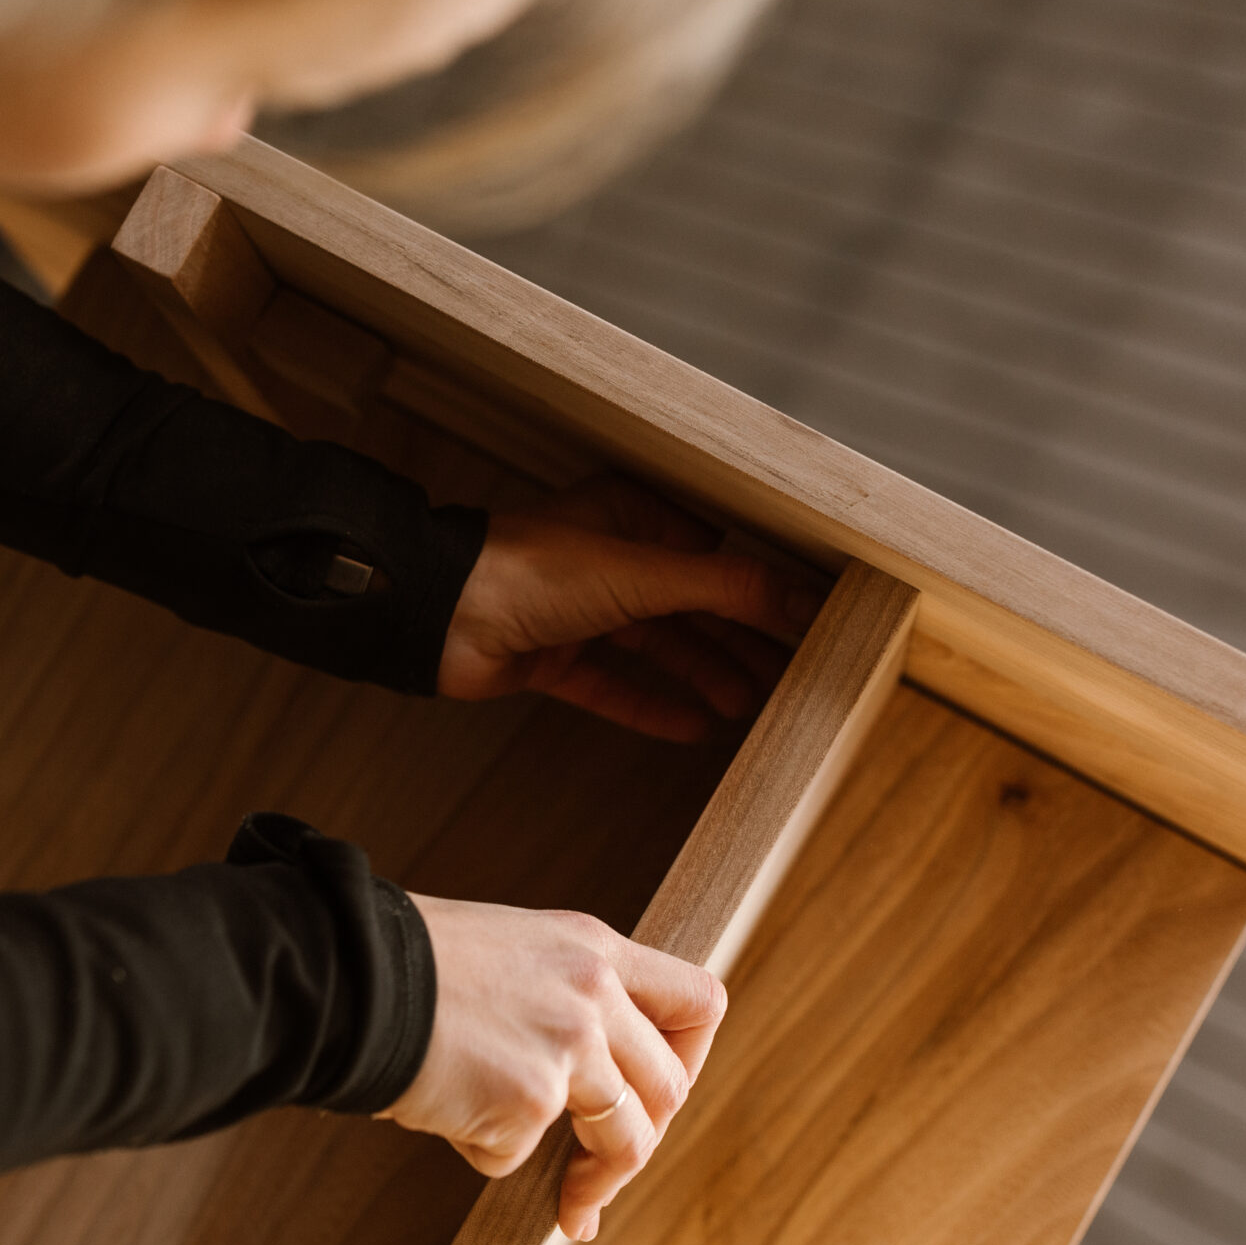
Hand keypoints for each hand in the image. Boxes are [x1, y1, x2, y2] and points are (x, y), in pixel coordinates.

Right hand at [381, 893, 726, 1241]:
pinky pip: (520, 1155)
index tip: (653, 1092)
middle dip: (645, 1140)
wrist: (346, 973)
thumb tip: (589, 1070)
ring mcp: (567, 1049)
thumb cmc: (405, 962)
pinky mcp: (527, 1102)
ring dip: (597, 1183)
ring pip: (625, 1139)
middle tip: (605, 1171)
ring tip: (571, 1208)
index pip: (698, 1001)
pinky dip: (487, 1151)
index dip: (688, 1058)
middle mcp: (594, 994)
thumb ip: (560, 994)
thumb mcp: (508, 949)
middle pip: (670, 1086)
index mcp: (592, 948)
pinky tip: (447, 1116)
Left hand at [439, 476, 823, 741]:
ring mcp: (580, 610)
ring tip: (750, 708)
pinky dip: (653, 705)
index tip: (806, 620)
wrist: (439, 616)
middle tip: (791, 675)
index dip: (759, 589)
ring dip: (704, 675)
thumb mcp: (644, 572)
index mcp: (631, 515)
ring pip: (658, 647)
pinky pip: (615, 685)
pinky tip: (694, 728)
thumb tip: (798, 598)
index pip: (714, 554)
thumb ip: (724, 587)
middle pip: (692, 606)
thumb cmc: (529, 570)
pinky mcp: (554, 657)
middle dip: (739, 641)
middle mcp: (609, 558)